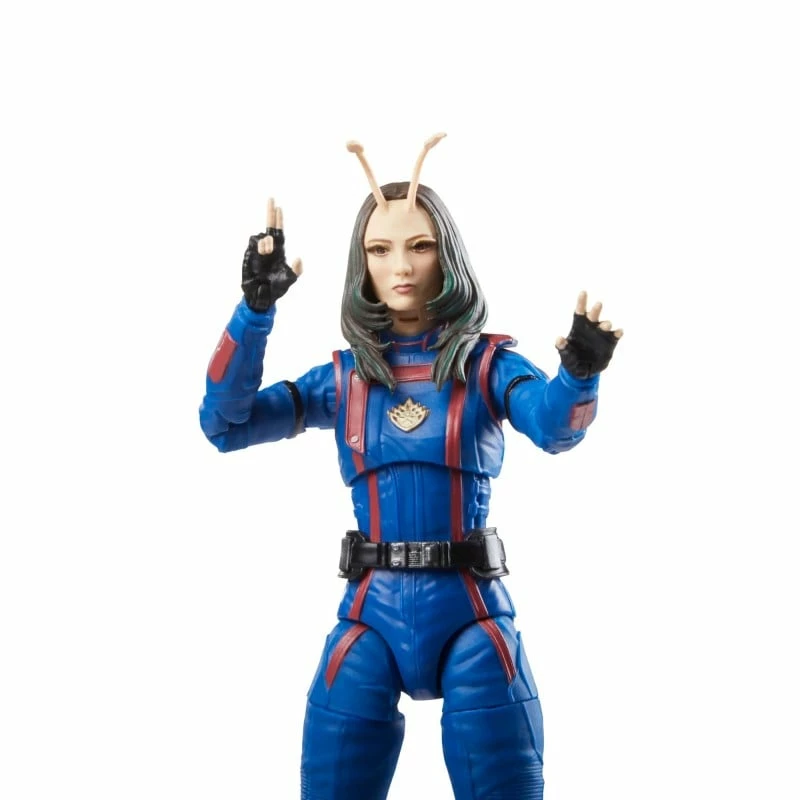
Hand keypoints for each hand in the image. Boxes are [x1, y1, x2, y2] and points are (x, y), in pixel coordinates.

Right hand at [241, 197, 302, 311]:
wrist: (261, 297)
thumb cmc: (276, 289)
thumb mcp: (290, 280)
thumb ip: (297, 270)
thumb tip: (299, 258)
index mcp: (279, 251)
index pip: (279, 232)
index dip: (279, 220)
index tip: (279, 208)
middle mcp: (268, 249)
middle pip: (269, 227)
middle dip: (270, 213)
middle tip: (271, 200)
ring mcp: (257, 251)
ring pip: (262, 236)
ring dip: (267, 241)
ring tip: (269, 251)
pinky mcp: (249, 255)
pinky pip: (254, 243)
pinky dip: (261, 244)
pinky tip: (264, 252)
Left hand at [555, 291, 622, 377]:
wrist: (582, 371)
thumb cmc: (571, 359)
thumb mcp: (564, 353)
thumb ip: (561, 346)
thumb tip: (559, 339)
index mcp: (579, 327)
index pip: (580, 311)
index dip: (581, 302)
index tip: (583, 292)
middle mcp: (591, 327)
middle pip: (594, 315)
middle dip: (596, 310)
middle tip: (598, 304)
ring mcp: (601, 334)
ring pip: (605, 325)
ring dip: (606, 324)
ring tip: (606, 325)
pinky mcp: (610, 342)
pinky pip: (615, 336)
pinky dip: (618, 333)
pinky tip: (619, 332)